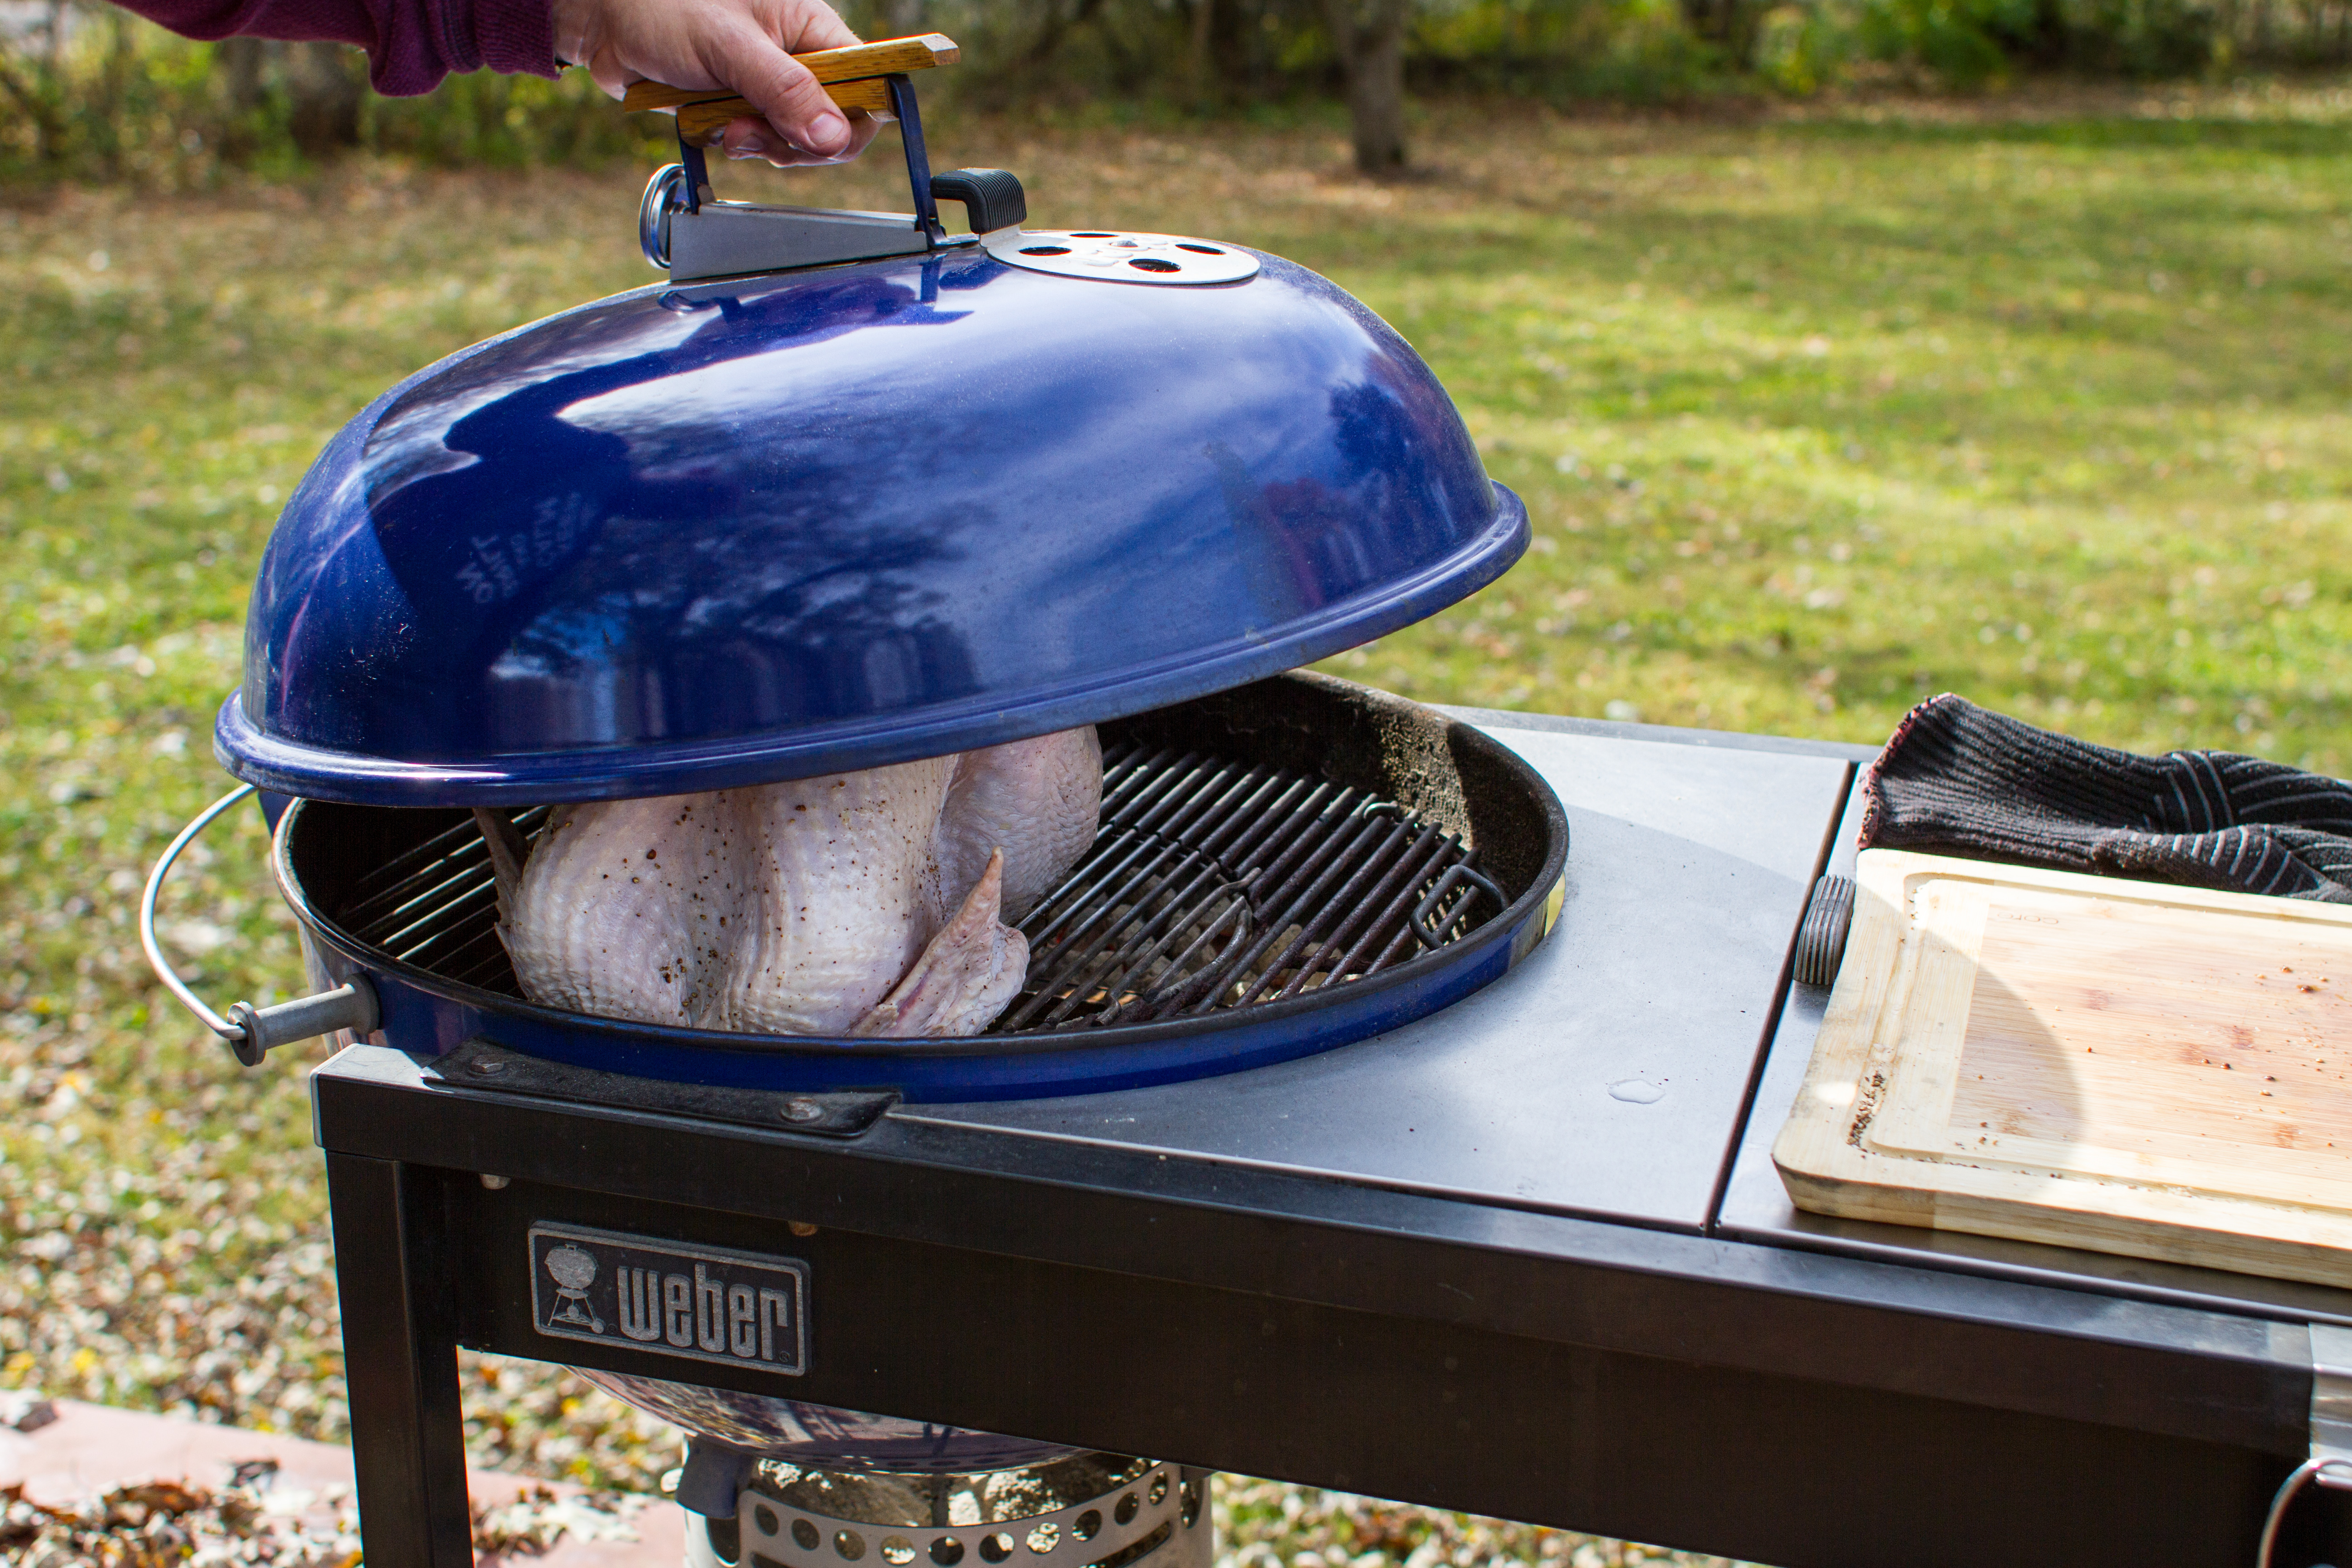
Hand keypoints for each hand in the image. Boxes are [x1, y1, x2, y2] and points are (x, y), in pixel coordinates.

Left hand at [551, 0, 886, 167]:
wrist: (606, 19)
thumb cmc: (663, 8)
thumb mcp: (729, 46)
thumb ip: (784, 91)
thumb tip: (833, 136)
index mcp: (810, 29)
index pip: (866, 83)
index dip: (854, 119)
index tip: (823, 138)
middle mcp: (798, 58)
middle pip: (834, 124)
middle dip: (796, 142)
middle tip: (753, 133)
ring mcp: (770, 86)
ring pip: (796, 141)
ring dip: (762, 145)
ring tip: (724, 127)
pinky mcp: (741, 108)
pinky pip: (760, 143)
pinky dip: (738, 144)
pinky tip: (713, 127)